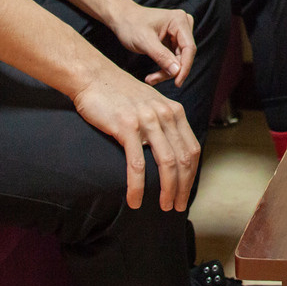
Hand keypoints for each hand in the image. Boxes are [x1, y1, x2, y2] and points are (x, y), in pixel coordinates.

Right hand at [72, 68, 201, 211]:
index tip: (185, 192)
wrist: (93, 78)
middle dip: (183, 187)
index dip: (192, 175)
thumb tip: (170, 152)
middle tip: (175, 206)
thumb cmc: (119, 95)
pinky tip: (134, 201)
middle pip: (184, 159)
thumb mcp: (151, 104)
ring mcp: (148, 121)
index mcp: (174, 111)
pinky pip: (137, 164)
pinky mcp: (127, 127)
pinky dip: (138, 186)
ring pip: (167, 163)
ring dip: (167, 190)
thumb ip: (164, 123)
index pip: (192, 149)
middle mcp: (165, 115)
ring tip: (162, 207)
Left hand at [107, 0, 197, 87]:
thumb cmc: (131, 24)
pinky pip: (174, 58)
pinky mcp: (174, 40)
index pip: (189, 48)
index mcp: (179, 20)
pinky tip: (153, 75)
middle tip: (153, 80)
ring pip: (179, 59)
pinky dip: (164, 68)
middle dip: (171, 70)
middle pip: (184, 55)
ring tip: (150, 79)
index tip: (177, 82)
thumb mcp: (144, 41)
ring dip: (166, 71)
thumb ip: (162, 56)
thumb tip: (177, 71)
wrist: (121, 18)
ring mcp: (179, 33)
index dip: (185, 67)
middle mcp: (183, 25)